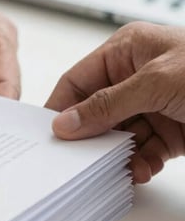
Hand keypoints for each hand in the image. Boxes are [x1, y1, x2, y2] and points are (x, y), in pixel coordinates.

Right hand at [46, 22, 184, 182]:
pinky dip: (140, 163)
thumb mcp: (154, 82)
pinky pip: (144, 150)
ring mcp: (155, 104)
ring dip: (116, 154)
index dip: (61, 106)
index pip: (78, 80)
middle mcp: (137, 76)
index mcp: (127, 50)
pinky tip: (140, 171)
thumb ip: (106, 104)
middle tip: (77, 158)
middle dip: (91, 136)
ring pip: (119, 135)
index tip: (48, 133)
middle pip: (96, 111)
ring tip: (114, 167)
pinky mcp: (174, 130)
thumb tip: (65, 122)